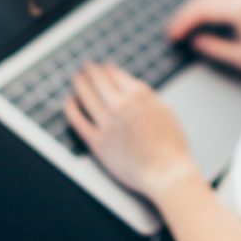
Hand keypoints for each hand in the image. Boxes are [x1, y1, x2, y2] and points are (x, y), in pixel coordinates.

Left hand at [64, 62, 197, 199]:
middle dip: (91, 72)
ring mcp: (108, 124)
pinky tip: (69, 103)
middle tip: (86, 67)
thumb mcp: (166, 110)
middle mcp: (121, 105)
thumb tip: (133, 89)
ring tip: (77, 79)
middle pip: (100, 82)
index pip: (117, 75)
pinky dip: (72, 109)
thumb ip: (148, 97)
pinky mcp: (98, 143)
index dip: (108, 69)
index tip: (104, 67)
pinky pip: (79, 122)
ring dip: (80, 84)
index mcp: (139, 95)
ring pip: (87, 97)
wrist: (166, 172)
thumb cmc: (172, 145)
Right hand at [166, 0, 240, 73]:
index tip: (172, 35)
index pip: (203, 9)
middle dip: (187, 12)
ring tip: (185, 25)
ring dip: (197, 7)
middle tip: (174, 30)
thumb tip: (196, 41)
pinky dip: (209, 5)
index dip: (184, 21)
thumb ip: (217, 48)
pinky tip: (204, 19)